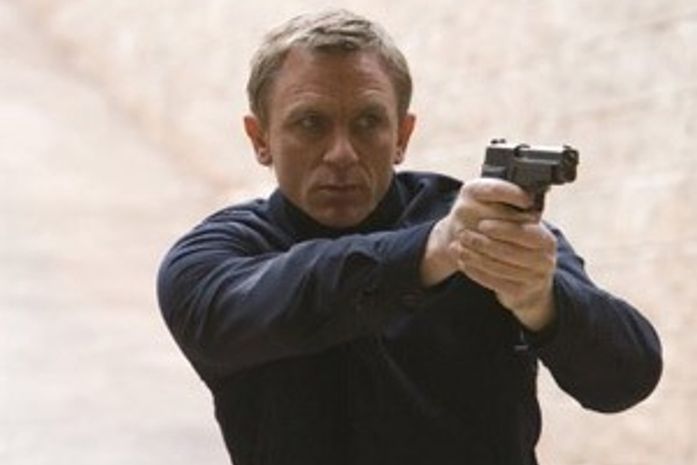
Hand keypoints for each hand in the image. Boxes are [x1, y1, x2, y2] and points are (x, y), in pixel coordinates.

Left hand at [421, 178, 556, 330]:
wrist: (529, 284)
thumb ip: (513, 215)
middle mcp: (546, 259)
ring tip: (458, 248)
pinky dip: (476, 271)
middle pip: (509, 249)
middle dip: (483, 241)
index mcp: (546, 239)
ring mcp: (535, 278)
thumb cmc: (520, 248)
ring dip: (475, 256)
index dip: (503, 227)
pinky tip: (463, 263)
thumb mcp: (522, 229)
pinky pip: (494, 282)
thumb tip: (498, 192)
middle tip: (463, 234)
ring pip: (499, 266)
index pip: (525, 230)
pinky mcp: (521, 292)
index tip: (482, 223)